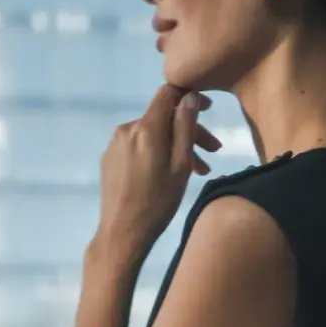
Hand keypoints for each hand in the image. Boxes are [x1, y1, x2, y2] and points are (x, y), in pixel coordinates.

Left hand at [96, 84, 222, 265]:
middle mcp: (127, 129)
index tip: (208, 108)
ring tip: (197, 171)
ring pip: (152, 135)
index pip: (168, 93)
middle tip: (214, 151)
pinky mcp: (110, 158)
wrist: (122, 233)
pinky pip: (139, 147)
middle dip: (190, 130)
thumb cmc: (158, 203)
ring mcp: (116, 144)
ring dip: (176, 146)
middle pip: (163, 118)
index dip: (190, 96)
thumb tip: (190, 97)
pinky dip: (157, 154)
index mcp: (146, 128)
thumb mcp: (180, 165)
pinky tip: (169, 174)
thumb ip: (185, 127)